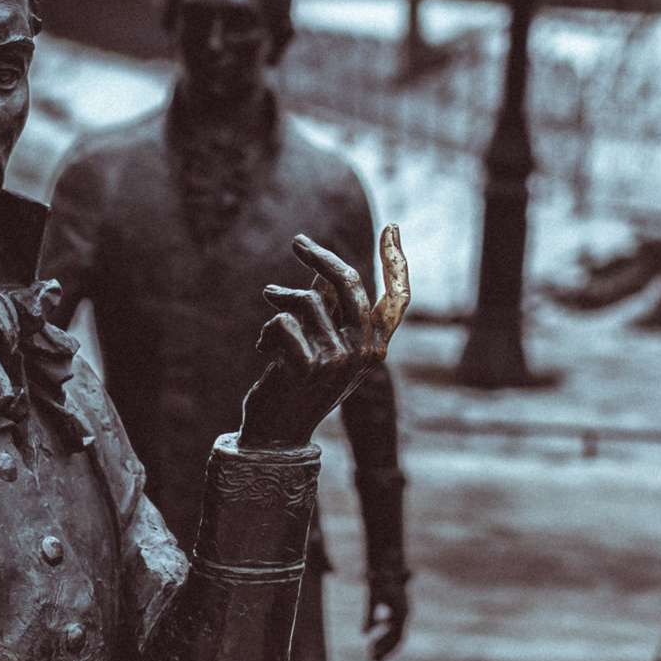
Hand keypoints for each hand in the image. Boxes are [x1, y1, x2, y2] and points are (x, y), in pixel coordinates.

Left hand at [238, 226, 409, 450]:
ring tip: (269, 322)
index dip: (397, 262)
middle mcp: (365, 352)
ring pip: (308, 301)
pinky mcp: (309, 366)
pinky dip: (267, 331)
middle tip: (298, 242)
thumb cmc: (299, 385)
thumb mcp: (322, 345)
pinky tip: (264, 350)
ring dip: (282, 304)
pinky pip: (283, 322)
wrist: (277, 431)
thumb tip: (323, 275)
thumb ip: (329, 310)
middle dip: (321, 257)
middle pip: (349, 283)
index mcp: (376, 347)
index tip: (392, 228)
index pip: (397, 300)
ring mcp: (339, 360)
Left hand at [363, 568, 409, 660]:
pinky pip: (391, 629)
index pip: (396, 637)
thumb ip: (369, 617)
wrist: (388, 565)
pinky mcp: (397, 611)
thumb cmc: (380, 581)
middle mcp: (404, 615)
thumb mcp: (372, 599)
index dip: (386, 648)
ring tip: (371, 656)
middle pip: (397, 639)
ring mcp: (402, 613)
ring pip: (394, 635)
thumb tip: (363, 634)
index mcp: (401, 613)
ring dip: (384, 645)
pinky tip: (372, 641)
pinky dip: (383, 636)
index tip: (373, 656)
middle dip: (385, 651)